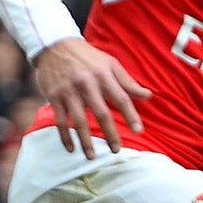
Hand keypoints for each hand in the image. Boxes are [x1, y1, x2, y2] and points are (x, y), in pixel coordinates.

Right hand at [33, 38, 150, 157]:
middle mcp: (86, 84)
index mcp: (103, 75)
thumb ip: (128, 82)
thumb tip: (148, 96)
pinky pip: (60, 120)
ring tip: (93, 156)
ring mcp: (68, 91)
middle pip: (101, 113)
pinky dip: (65, 136)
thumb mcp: (110, 63)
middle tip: (116, 150)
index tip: (138, 131)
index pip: (121, 98)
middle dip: (110, 133)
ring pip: (78, 121)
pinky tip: (71, 148)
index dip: (130, 115)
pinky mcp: (54, 96)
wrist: (54, 45)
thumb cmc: (88, 57)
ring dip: (86, 141)